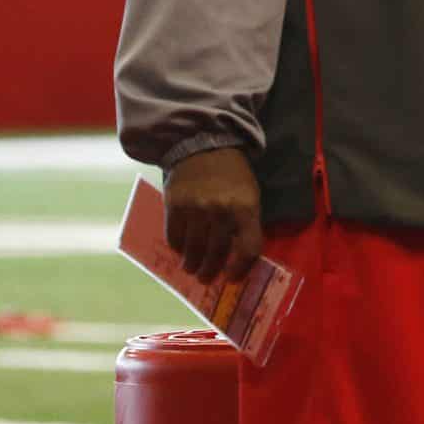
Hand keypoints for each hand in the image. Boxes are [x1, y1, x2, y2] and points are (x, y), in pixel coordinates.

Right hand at [164, 147, 263, 282]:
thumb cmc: (232, 174)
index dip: (241, 268)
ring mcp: (196, 208)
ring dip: (192, 264)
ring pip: (194, 248)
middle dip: (211, 270)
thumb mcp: (249, 194)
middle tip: (207, 278)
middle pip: (217, 252)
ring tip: (191, 269)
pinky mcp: (175, 205)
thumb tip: (237, 257)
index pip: (248, 248)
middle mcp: (221, 210)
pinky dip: (177, 247)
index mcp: (246, 207)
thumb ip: (245, 222)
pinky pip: (174, 236)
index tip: (232, 277)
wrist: (204, 145)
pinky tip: (180, 250)